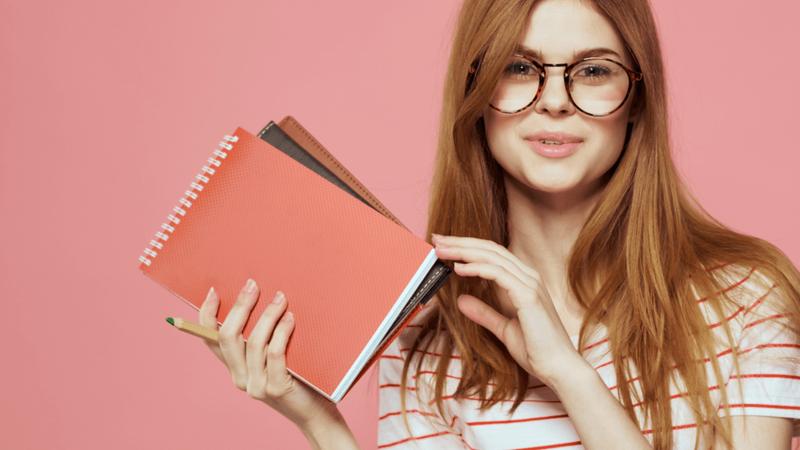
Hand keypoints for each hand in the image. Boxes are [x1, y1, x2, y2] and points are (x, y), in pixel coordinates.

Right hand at [198, 279, 341, 428]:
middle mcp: (240, 377)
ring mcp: (256, 385)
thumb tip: (263, 296)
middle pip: (228, 336)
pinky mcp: (276, 388)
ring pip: (253, 342)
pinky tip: (291, 319)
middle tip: (253, 285)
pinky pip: (274, 354)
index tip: (215, 291)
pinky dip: (282, 332)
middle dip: (240, 306)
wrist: (315, 412)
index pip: (211, 339)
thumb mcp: (273, 356)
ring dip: (267, 315)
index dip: (207, 314)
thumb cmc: (298, 377)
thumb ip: (264, 336)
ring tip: (280, 298)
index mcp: (235, 368)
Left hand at [431, 234, 584, 385]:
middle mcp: (528, 276)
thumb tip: (461, 301)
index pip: (492, 254)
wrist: (558, 368)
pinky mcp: (528, 295)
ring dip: (464, 251)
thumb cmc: (537, 350)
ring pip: (492, 257)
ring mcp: (530, 284)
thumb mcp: (503, 329)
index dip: (467, 247)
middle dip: (460, 242)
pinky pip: (498, 274)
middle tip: (436, 239)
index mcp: (524, 281)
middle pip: (490, 249)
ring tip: (441, 249)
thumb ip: (484, 313)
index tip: (444, 246)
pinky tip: (458, 268)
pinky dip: (477, 268)